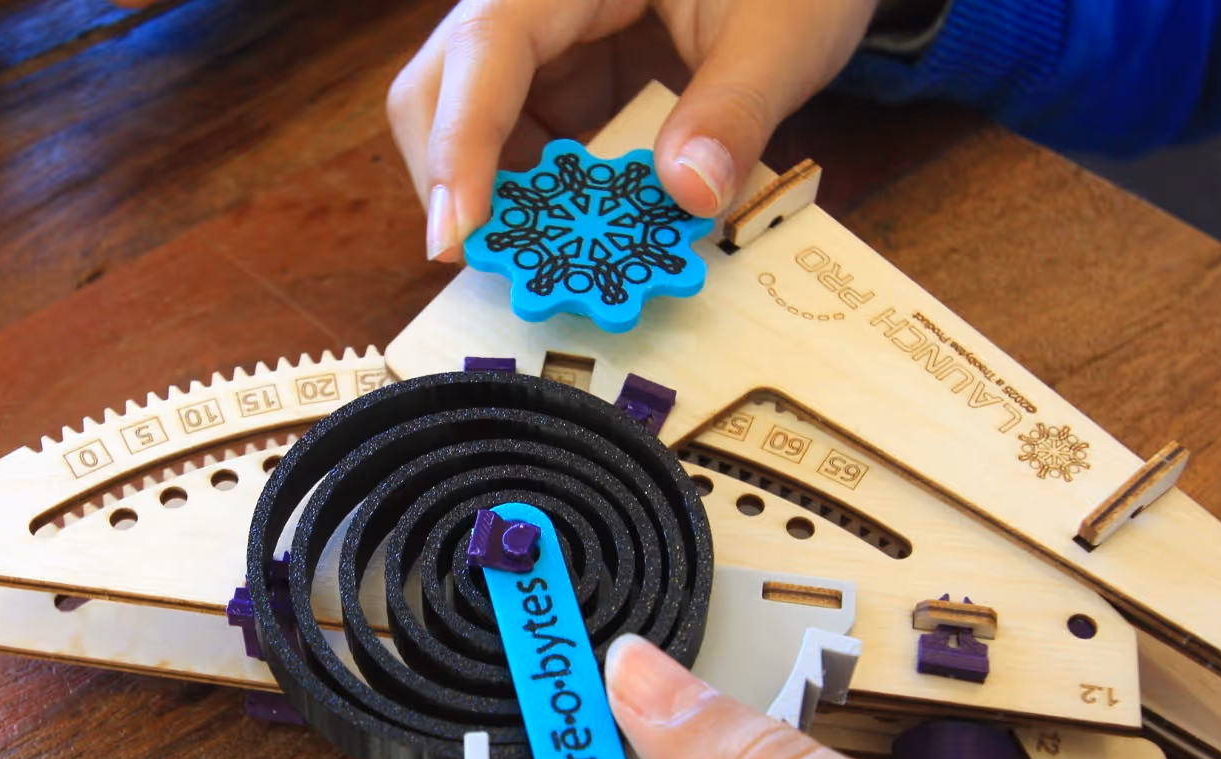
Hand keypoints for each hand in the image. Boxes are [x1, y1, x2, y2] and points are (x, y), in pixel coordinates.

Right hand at [388, 0, 880, 260]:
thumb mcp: (782, 32)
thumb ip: (733, 111)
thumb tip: (687, 196)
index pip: (484, 47)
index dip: (460, 145)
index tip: (459, 236)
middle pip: (439, 85)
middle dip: (451, 178)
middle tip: (492, 263)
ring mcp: (542, 36)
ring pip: (463, 118)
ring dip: (492, 195)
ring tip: (540, 258)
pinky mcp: (563, 71)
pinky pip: (519, 136)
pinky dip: (536, 194)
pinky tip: (571, 232)